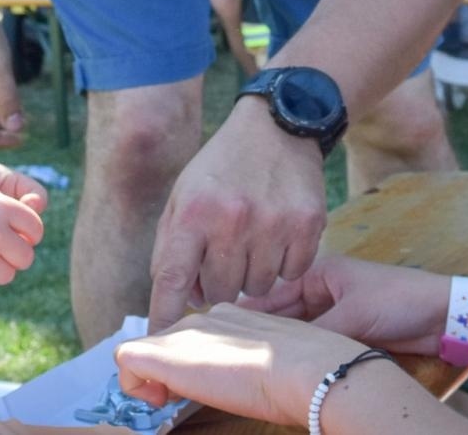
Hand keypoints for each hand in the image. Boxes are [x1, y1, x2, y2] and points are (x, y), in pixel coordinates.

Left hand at [117, 303, 369, 422]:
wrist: (309, 369)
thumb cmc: (309, 371)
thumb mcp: (280, 355)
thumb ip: (254, 355)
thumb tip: (241, 376)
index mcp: (233, 314)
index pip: (197, 333)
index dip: (191, 360)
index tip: (204, 384)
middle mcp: (204, 316)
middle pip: (167, 340)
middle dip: (169, 370)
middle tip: (185, 397)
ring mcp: (184, 331)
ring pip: (146, 349)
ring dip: (156, 377)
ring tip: (179, 399)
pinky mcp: (165, 352)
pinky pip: (126, 360)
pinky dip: (133, 384)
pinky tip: (160, 401)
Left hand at [148, 100, 326, 332]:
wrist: (277, 125)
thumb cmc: (223, 166)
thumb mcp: (183, 195)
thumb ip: (172, 247)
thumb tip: (178, 299)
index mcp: (194, 212)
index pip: (173, 280)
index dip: (164, 316)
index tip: (159, 342)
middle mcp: (233, 220)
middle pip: (220, 292)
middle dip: (218, 284)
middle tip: (223, 257)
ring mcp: (274, 223)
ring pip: (258, 288)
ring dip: (252, 273)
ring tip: (252, 240)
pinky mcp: (308, 224)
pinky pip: (292, 273)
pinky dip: (284, 263)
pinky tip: (278, 235)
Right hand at [239, 254, 450, 355]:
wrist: (444, 316)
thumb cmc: (399, 301)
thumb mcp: (352, 315)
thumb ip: (314, 333)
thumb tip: (280, 352)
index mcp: (321, 272)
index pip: (275, 293)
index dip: (249, 310)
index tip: (220, 326)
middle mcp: (324, 290)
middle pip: (283, 314)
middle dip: (262, 330)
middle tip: (229, 349)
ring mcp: (336, 312)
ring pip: (299, 331)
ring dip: (283, 344)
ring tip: (250, 361)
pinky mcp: (349, 332)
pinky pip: (318, 343)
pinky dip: (304, 353)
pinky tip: (286, 367)